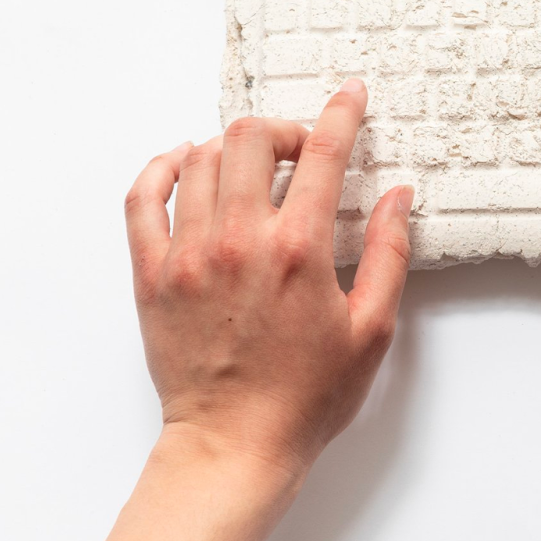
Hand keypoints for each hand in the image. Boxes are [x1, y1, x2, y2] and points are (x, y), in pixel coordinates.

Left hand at [124, 79, 412, 478]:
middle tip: (302, 148)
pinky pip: (142, 197)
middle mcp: (238, 241)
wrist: (235, 444)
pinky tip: (184, 164)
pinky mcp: (152, 275)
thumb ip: (389, 254)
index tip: (351, 96)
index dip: (341, 114)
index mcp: (298, 250)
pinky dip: (162, 167)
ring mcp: (187, 254)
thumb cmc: (307, 396)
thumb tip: (398, 197)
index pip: (322, 154)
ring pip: (199, 158)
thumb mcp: (373, 328)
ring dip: (232, 146)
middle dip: (283, 128)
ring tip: (254, 164)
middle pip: (250, 139)